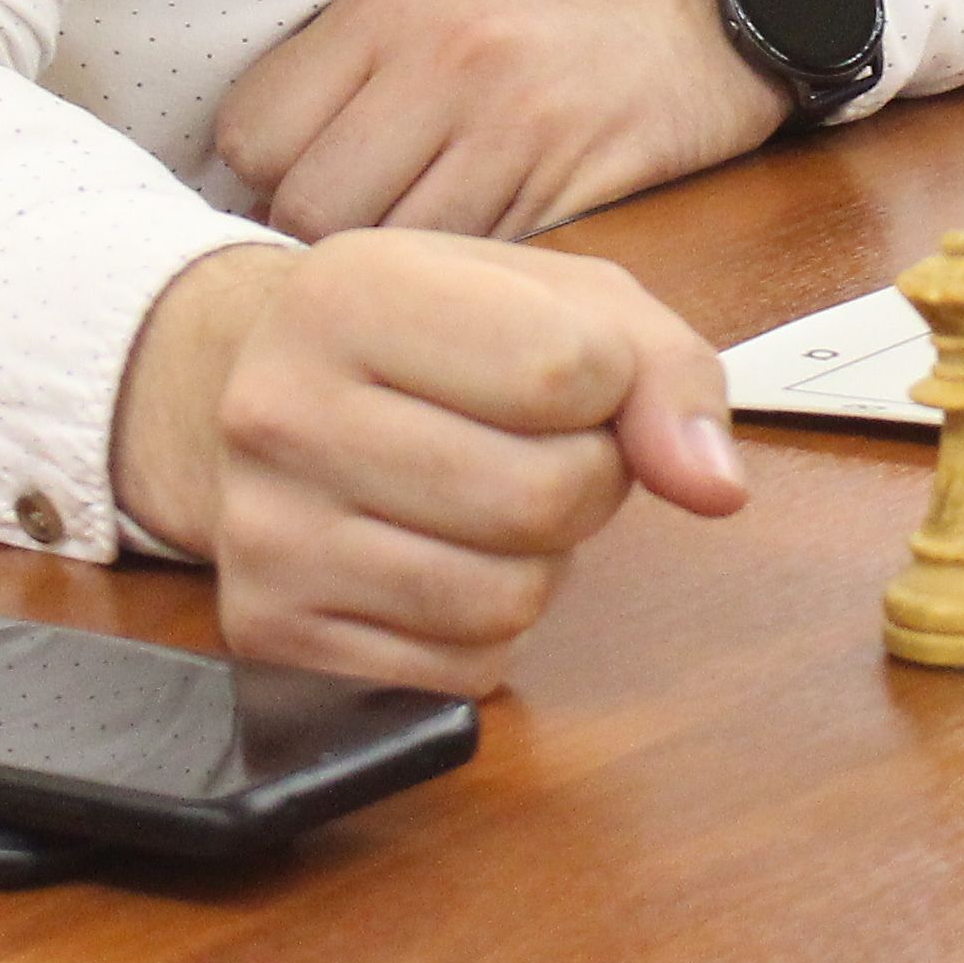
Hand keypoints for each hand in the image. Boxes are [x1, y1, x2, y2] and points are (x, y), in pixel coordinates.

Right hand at [111, 231, 745, 692]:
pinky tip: (442, 560)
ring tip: (488, 502)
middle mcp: (283, 409)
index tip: (569, 375)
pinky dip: (488, 633)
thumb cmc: (430, 338)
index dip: (611, 386)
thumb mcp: (557, 299)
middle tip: (539, 449)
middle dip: (586, 481)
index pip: (570, 370)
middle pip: (542, 496)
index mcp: (353, 290)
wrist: (248, 392)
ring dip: (541, 563)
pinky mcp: (269, 631)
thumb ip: (664, 372)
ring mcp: (264, 531)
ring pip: (507, 598)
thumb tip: (715, 486)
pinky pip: (459, 672)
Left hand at [216, 0, 787, 241]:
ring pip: (395, 254)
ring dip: (397, 286)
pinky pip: (482, 271)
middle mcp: (443, 60)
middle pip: (312, 209)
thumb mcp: (426, 6)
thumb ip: (335, 82)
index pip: (252, 137)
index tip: (293, 202)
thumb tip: (243, 190)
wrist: (698, 14)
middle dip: (323, 251)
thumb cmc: (545, 22)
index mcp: (387, 10)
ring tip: (415, 281)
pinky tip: (477, 286)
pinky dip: (470, 296)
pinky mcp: (575, 186)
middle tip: (353, 262)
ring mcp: (512, 125)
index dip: (259, 187)